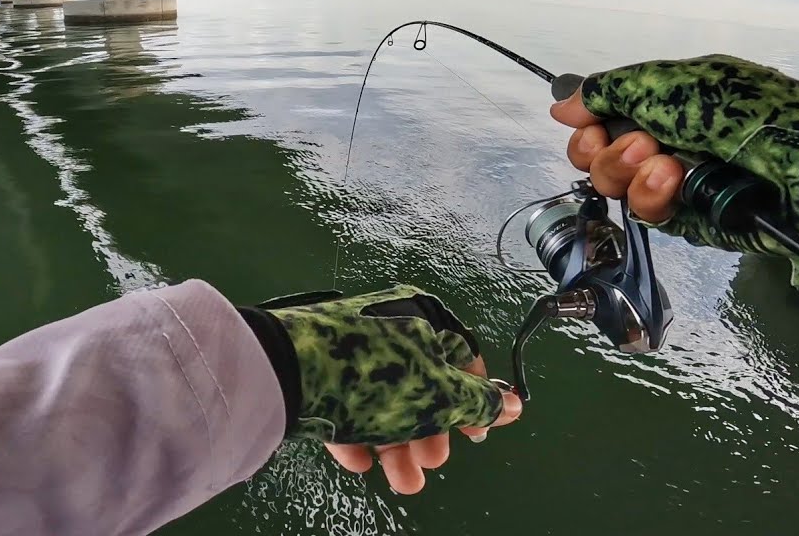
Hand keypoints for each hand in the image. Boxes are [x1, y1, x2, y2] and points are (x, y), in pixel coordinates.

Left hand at [239, 286, 521, 493]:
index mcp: (423, 316)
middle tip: (430, 463)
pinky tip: (359, 461)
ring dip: (398, 446)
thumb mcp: (438, 394)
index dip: (475, 400)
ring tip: (400, 482)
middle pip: (424, 384)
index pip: (464, 357)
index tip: (474, 439)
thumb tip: (517, 404)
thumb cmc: (375, 376)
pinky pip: (348, 402)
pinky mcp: (318, 369)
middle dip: (431, 433)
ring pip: (386, 399)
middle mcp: (389, 325)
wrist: (282, 369)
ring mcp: (351, 346)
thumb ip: (478, 402)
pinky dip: (359, 433)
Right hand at [548, 55, 798, 286]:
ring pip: (615, 186)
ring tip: (665, 161)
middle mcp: (661, 142)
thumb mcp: (674, 83)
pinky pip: (647, 213)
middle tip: (639, 142)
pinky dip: (654, 195)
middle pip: (596, 156)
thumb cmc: (741, 111)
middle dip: (605, 148)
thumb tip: (560, 104)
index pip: (600, 118)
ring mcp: (672, 184)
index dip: (587, 123)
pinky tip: (676, 182)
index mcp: (661, 104)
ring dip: (630, 170)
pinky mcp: (685, 221)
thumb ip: (612, 90)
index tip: (589, 121)